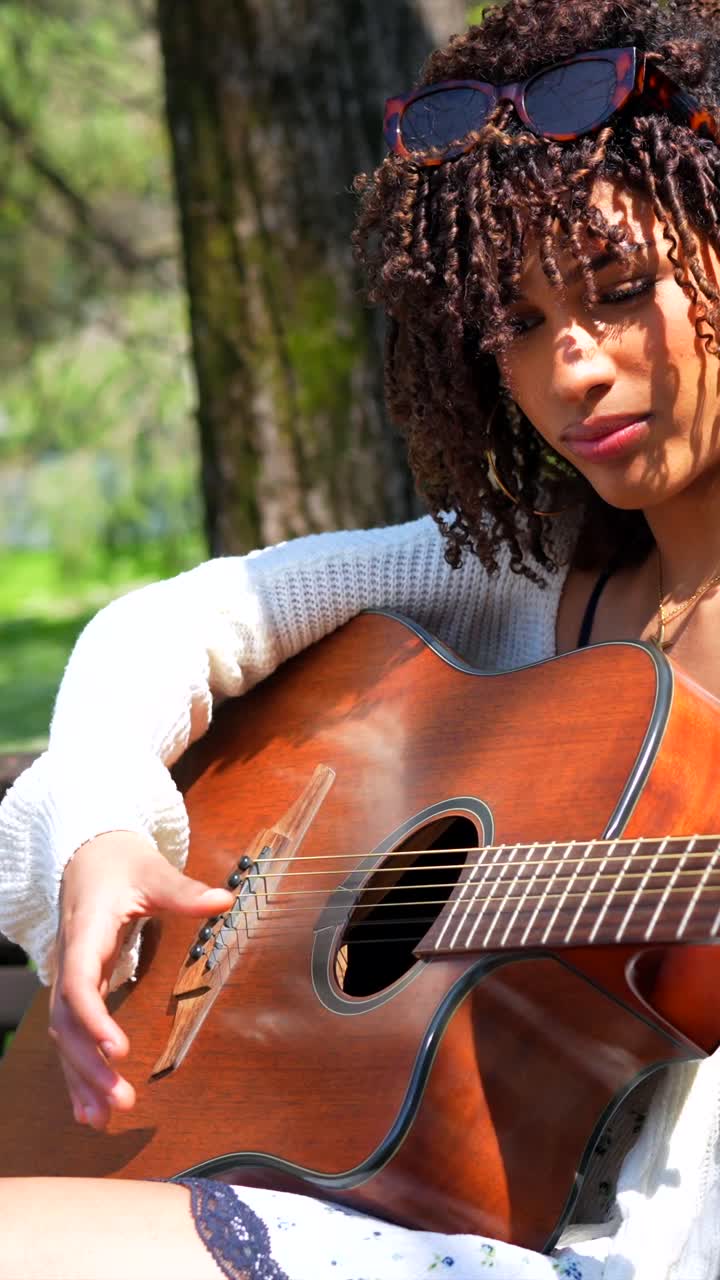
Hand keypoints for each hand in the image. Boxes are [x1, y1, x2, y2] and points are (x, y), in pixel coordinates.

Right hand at [50, 831, 233, 1129]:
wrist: (90, 856)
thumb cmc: (122, 864)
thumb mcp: (154, 872)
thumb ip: (184, 891)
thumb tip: (224, 900)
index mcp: (85, 932)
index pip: (78, 981)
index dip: (94, 1018)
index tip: (120, 1050)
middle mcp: (68, 961)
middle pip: (67, 1021)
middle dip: (89, 1064)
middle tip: (121, 1099)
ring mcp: (68, 978)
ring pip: (64, 1036)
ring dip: (81, 1077)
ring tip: (102, 1118)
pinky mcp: (76, 990)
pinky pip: (70, 1037)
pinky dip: (76, 1074)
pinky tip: (87, 1111)